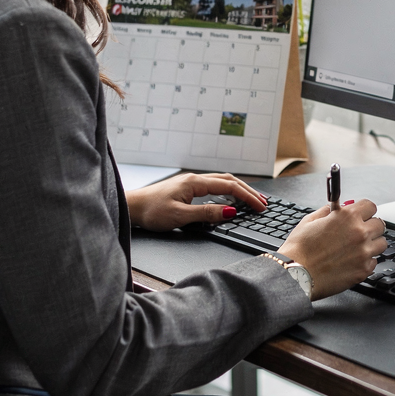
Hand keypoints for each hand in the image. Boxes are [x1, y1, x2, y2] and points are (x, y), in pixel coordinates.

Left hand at [127, 173, 266, 231]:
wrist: (132, 207)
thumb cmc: (151, 211)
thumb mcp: (180, 216)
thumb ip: (206, 214)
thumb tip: (230, 212)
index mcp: (195, 182)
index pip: (229, 187)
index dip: (247, 196)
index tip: (260, 207)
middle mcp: (195, 179)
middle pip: (229, 181)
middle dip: (248, 191)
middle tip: (263, 203)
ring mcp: (191, 183)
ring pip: (222, 182)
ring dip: (239, 190)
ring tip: (252, 200)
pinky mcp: (187, 189)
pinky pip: (214, 187)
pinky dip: (228, 192)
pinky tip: (231, 200)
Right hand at [277, 200, 384, 299]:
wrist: (297, 274)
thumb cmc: (300, 250)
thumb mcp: (309, 221)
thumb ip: (326, 212)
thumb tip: (333, 209)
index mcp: (347, 217)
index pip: (370, 206)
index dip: (364, 210)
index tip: (361, 214)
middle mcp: (359, 233)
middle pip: (380, 224)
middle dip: (370, 226)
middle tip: (359, 231)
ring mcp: (364, 252)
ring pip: (381, 244)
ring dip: (371, 243)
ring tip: (357, 247)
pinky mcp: (363, 270)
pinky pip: (374, 262)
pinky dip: (366, 261)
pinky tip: (353, 261)